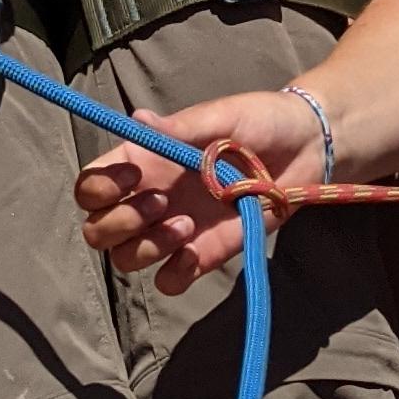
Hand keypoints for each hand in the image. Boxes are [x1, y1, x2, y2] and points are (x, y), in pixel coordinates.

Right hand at [78, 88, 324, 292]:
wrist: (306, 148)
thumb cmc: (259, 121)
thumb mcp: (221, 117)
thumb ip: (180, 128)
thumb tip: (138, 122)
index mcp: (145, 162)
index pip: (91, 186)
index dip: (98, 188)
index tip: (132, 176)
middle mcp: (151, 199)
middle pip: (97, 230)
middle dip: (119, 222)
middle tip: (161, 203)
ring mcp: (174, 231)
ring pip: (126, 259)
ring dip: (146, 247)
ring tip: (187, 224)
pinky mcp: (202, 256)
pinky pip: (168, 282)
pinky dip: (174, 274)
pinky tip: (196, 251)